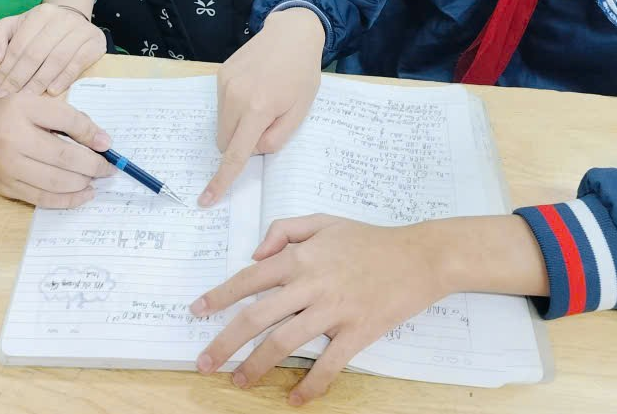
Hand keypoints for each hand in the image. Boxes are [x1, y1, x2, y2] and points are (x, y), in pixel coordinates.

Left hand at [0, 3, 106, 97]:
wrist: (73, 20)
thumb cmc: (39, 30)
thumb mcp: (14, 27)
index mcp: (39, 14)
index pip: (18, 47)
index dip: (3, 72)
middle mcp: (61, 19)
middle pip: (35, 54)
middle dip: (18, 80)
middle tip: (6, 99)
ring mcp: (80, 31)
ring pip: (56, 60)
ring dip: (39, 83)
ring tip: (25, 99)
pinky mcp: (94, 43)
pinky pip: (77, 64)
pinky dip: (63, 79)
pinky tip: (51, 92)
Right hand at [0, 91, 116, 206]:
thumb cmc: (2, 119)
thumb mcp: (30, 104)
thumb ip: (65, 117)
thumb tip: (102, 141)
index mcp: (20, 109)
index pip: (65, 120)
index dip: (91, 133)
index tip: (108, 144)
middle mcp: (12, 138)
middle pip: (63, 156)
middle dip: (93, 165)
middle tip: (109, 168)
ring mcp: (8, 167)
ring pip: (56, 181)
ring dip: (83, 183)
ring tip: (96, 179)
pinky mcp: (8, 189)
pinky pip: (44, 198)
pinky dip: (68, 199)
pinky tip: (83, 194)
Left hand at [191, 216, 452, 403]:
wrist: (419, 256)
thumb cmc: (369, 239)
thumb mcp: (323, 221)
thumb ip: (284, 230)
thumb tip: (255, 254)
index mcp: (300, 257)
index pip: (248, 279)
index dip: (219, 296)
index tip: (197, 311)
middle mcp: (311, 285)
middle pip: (257, 317)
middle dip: (226, 342)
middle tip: (205, 362)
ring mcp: (334, 311)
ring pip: (284, 343)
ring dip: (257, 366)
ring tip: (239, 382)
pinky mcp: (357, 333)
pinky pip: (328, 365)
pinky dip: (310, 385)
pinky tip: (294, 398)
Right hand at [199, 8, 323, 205]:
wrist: (291, 34)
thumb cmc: (301, 74)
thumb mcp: (300, 111)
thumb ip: (276, 138)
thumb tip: (253, 150)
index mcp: (258, 108)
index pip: (235, 153)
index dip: (221, 179)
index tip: (206, 199)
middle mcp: (236, 96)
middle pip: (224, 142)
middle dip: (239, 145)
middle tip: (265, 126)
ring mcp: (225, 84)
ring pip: (221, 125)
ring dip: (237, 126)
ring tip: (262, 102)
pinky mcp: (220, 75)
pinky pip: (221, 107)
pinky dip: (234, 109)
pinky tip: (253, 89)